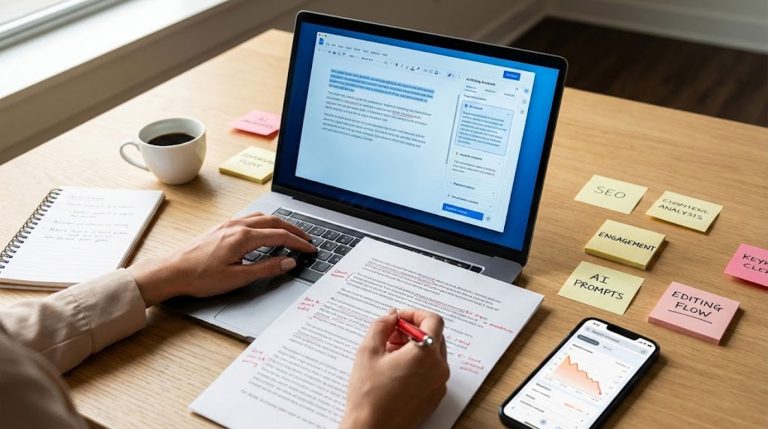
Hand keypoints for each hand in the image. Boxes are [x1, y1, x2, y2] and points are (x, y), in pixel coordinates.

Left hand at [128, 212, 315, 305]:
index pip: (280, 236)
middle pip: (274, 222)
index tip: (310, 249)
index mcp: (244, 237)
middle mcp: (237, 226)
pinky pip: (250, 219)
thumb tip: (288, 262)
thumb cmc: (199, 276)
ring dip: (280, 224)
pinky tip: (264, 231)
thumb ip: (266, 268)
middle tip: (307, 239)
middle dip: (294, 230)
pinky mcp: (222, 228)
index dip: (299, 242)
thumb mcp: (237, 278)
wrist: (172, 271)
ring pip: (262, 217)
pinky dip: (265, 223)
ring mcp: (229, 225)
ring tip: (290, 234)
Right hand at [341, 309, 449, 428]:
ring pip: (433, 354)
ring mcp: (439, 384)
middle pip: (434, 336)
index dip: (415, 314)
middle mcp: (439, 368)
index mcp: (425, 354)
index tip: (399, 319)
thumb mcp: (368, 351)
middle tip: (390, 336)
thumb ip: (381, 326)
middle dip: (412, 330)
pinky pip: (431, 371)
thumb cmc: (368, 396)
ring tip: (389, 355)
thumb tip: (391, 315)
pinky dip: (418, 364)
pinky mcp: (435, 396)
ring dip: (414, 347)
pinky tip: (395, 371)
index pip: (433, 320)